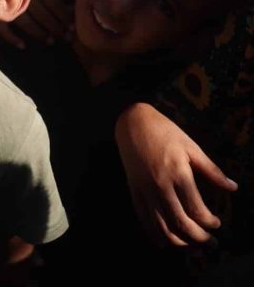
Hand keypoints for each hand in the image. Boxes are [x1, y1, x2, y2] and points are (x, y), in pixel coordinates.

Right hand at [0, 0, 75, 47]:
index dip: (64, 16)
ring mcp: (7, 2)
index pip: (53, 2)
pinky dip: (12, 38)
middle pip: (41, 13)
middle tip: (66, 38)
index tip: (73, 28)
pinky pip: (2, 27)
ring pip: (24, 21)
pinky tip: (23, 45)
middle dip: (55, 27)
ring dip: (38, 33)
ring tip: (50, 41)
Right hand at [115, 102, 237, 246]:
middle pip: (180, 223)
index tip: (216, 222)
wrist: (132, 122)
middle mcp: (160, 185)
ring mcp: (144, 189)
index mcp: (177, 173)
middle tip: (210, 241)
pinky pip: (143, 218)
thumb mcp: (191, 147)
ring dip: (178, 241)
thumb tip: (233, 188)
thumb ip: (212, 170)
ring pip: (161, 226)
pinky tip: (165, 241)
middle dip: (199, 238)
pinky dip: (154, 234)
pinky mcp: (134, 189)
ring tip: (191, 244)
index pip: (196, 210)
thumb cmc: (164, 131)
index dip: (210, 222)